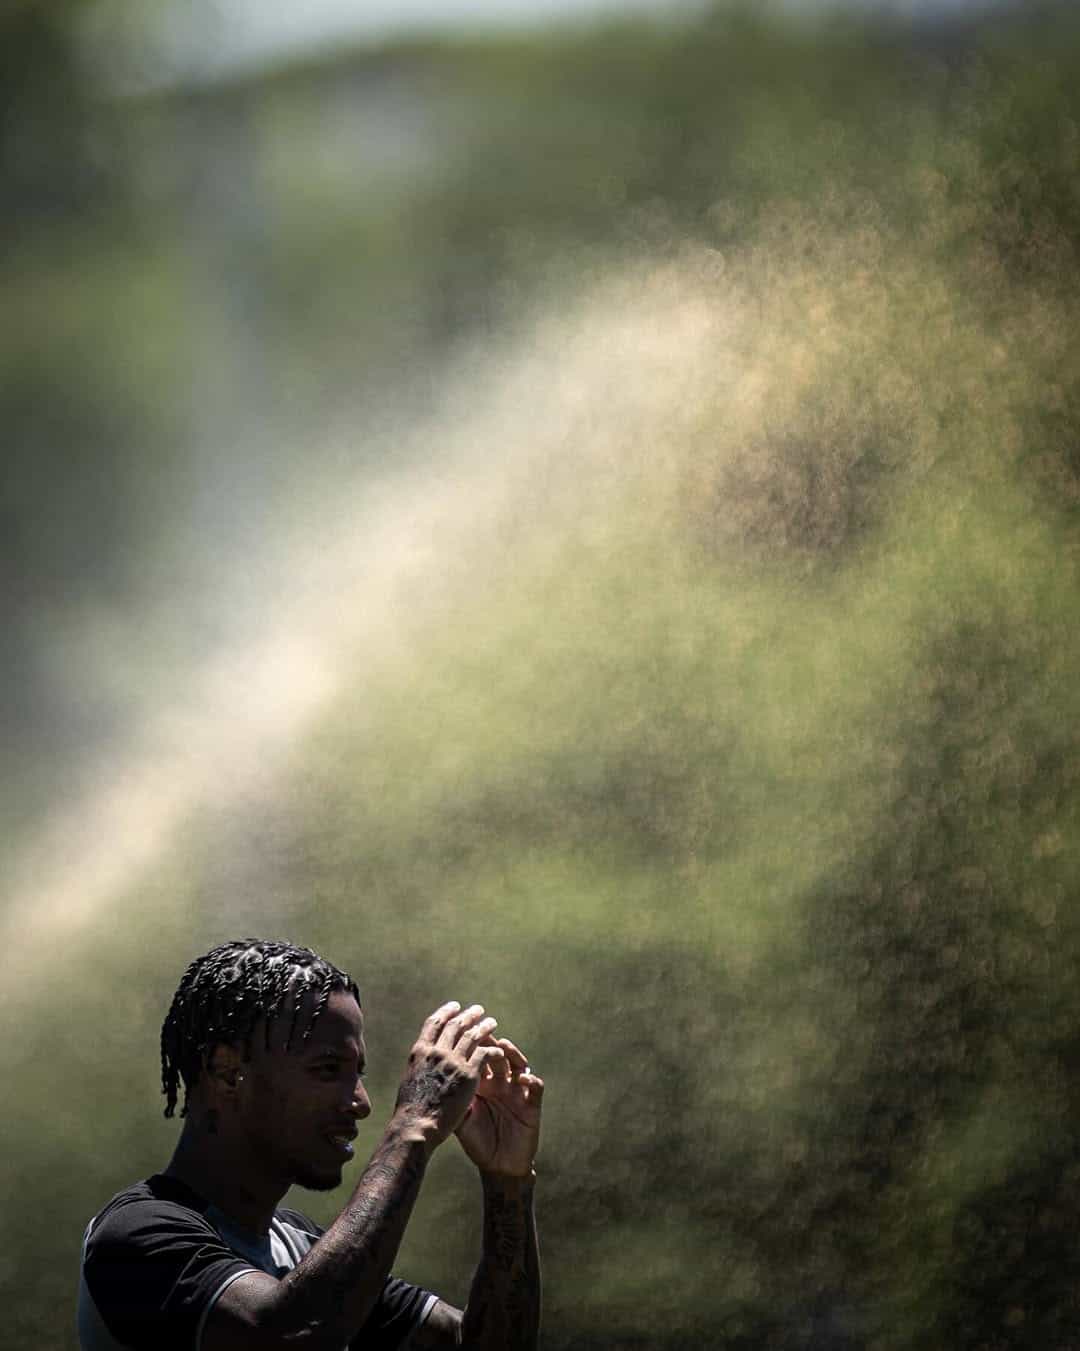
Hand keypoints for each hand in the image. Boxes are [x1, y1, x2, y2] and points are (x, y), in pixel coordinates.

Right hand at [394, 1002, 505, 1147]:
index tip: (455, 1006)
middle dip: (468, 1015)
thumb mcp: (410, 1080)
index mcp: (420, 1052)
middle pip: (455, 1025)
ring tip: (492, 1022)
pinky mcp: (468, 1075)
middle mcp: (436, 1052)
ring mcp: (453, 1062)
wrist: (416, 1127)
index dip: (446, 1012)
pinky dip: (492, 1049)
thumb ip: (421, 1066)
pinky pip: (484, 1054)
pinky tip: (498, 1049)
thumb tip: (424, 1063)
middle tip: (478, 1010)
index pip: (434, 1023)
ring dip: (484, 1027)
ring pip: (472, 1036)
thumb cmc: (411, 1111)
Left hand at [455, 1037, 542, 1177]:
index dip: (474, 1047)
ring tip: (504, 1046)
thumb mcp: (462, 1120)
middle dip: (492, 1044)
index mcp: (483, 1084)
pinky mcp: (532, 1104)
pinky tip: (523, 1077)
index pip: (480, 1059)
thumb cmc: (478, 1143)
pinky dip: (531, 1078)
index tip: (464, 1035)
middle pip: (499, 1056)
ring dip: (512, 1053)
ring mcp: (517, 1092)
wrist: (498, 1167)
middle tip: (484, 1035)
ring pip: (518, 1064)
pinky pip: (536, 1087)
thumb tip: (437, 1082)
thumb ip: (453, 1101)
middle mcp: (501, 1084)